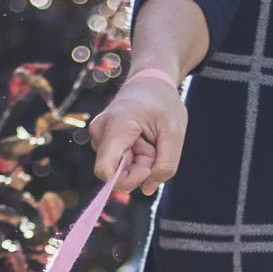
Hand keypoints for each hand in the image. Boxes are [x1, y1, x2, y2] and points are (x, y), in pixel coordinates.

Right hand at [89, 66, 186, 197]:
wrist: (149, 81)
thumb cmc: (163, 103)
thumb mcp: (175, 133)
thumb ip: (166, 165)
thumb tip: (147, 190)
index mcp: (116, 125)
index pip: (106, 170)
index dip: (128, 179)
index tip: (147, 168)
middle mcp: (99, 131)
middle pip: (116, 172)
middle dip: (140, 167)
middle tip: (155, 146)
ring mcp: (97, 136)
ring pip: (118, 168)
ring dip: (139, 161)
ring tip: (148, 139)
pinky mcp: (101, 140)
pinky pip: (118, 162)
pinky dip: (134, 157)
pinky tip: (141, 140)